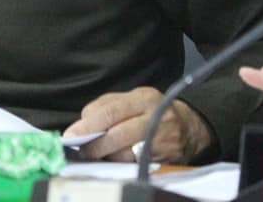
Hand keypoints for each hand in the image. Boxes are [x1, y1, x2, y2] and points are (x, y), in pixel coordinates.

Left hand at [63, 87, 213, 162]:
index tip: (71, 135)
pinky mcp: (166, 160)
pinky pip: (136, 165)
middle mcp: (155, 118)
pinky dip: (121, 164)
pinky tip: (116, 159)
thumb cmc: (153, 111)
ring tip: (100, 153)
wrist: (191, 128)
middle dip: (94, 145)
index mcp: (144, 98)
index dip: (88, 126)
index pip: (110, 112)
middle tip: (82, 150)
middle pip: (117, 135)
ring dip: (107, 156)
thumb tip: (82, 122)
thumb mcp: (133, 99)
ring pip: (124, 154)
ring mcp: (162, 141)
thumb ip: (106, 105)